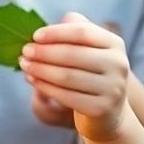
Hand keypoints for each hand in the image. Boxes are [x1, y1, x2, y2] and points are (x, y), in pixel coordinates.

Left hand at [18, 12, 129, 141]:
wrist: (108, 112)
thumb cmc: (91, 73)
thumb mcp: (87, 48)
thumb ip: (72, 31)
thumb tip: (46, 30)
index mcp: (114, 43)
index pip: (82, 32)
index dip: (56, 33)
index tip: (35, 36)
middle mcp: (118, 64)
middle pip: (73, 54)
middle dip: (44, 52)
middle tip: (25, 52)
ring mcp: (112, 88)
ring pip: (67, 76)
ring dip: (41, 70)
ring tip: (25, 65)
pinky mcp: (101, 108)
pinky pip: (67, 96)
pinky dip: (46, 87)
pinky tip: (33, 80)